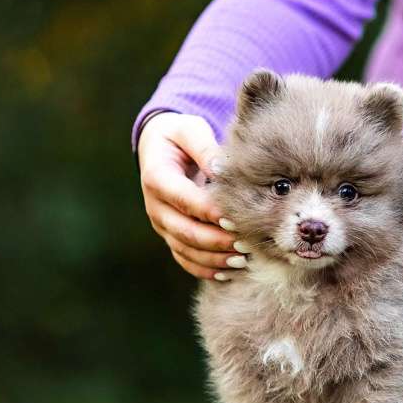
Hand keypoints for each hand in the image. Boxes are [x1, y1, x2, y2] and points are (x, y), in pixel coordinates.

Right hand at [138, 112, 242, 279]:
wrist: (160, 148)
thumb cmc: (180, 136)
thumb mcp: (190, 130)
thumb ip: (205, 147)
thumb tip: (222, 168)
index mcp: (156, 177)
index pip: (184, 200)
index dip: (210, 212)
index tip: (237, 219)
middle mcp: (155, 206)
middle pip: (185, 231)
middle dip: (217, 241)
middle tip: (247, 244)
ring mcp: (162, 224)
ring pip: (186, 250)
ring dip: (215, 259)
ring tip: (244, 260)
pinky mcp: (170, 236)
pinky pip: (185, 259)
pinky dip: (206, 269)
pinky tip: (230, 271)